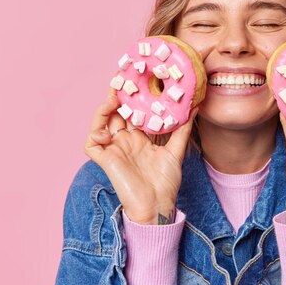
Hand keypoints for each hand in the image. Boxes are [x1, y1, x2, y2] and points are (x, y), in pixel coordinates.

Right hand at [84, 88, 195, 223]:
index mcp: (139, 138)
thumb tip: (194, 108)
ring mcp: (114, 149)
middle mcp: (125, 141)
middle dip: (116, 96)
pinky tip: (105, 130)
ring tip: (112, 98)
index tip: (136, 80)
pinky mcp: (105, 160)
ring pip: (100, 124)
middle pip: (115, 113)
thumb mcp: (176, 151)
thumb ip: (182, 129)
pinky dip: (95, 134)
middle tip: (122, 79)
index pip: (132, 112)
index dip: (131, 97)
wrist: (157, 204)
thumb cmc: (166, 182)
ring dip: (103, 110)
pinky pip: (92, 144)